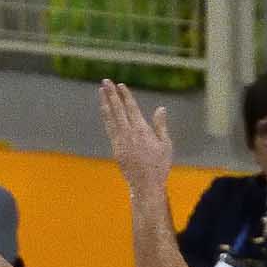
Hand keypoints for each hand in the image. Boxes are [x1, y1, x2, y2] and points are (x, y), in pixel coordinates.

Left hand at [98, 79, 173, 196]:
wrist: (146, 185)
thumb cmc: (159, 166)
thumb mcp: (165, 144)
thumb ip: (161, 125)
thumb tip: (161, 109)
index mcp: (142, 130)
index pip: (131, 108)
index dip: (125, 95)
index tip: (120, 85)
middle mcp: (129, 133)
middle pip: (118, 109)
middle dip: (111, 94)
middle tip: (105, 81)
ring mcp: (120, 140)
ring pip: (110, 118)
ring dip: (105, 103)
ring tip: (101, 92)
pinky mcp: (116, 148)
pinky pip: (109, 128)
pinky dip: (106, 118)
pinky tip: (104, 111)